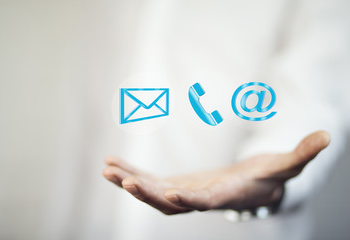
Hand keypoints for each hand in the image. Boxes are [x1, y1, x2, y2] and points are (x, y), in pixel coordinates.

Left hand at [103, 131, 329, 214]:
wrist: (251, 188)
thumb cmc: (269, 177)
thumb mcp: (286, 165)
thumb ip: (302, 153)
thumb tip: (328, 136)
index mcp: (227, 196)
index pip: (208, 202)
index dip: (192, 199)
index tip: (173, 193)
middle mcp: (201, 199)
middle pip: (170, 201)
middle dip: (146, 192)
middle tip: (120, 178)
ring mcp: (185, 193)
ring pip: (154, 192)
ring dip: (130, 181)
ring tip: (106, 168)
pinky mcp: (177, 184)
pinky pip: (150, 179)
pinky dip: (132, 172)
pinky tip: (112, 163)